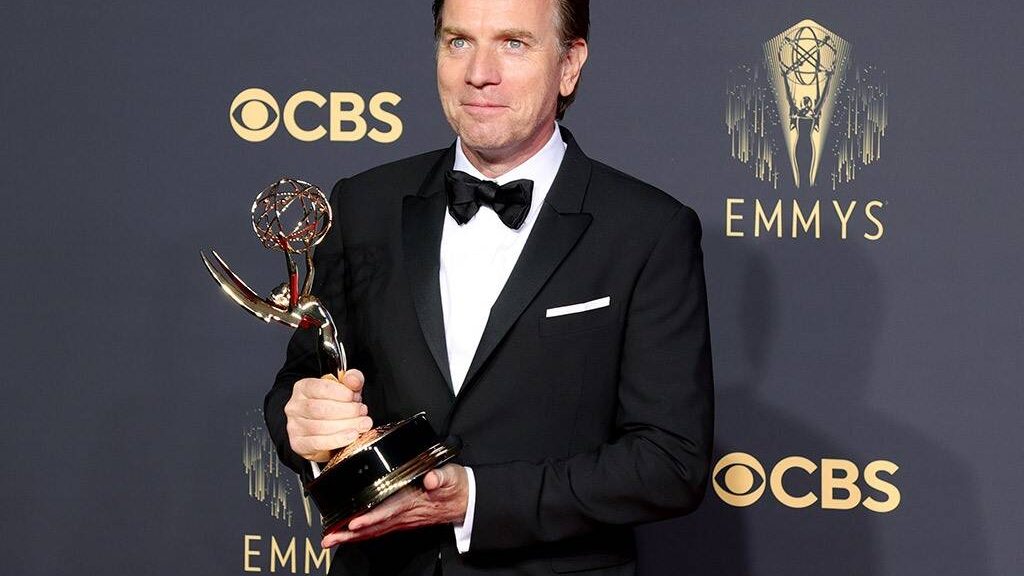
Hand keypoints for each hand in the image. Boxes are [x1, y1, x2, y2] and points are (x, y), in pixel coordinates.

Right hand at [285, 369, 372, 462]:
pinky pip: (318, 443)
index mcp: (304, 388)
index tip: (355, 396)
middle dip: (347, 410)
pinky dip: (338, 439)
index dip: (341, 393)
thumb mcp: (345, 390)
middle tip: (362, 411)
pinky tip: (352, 435)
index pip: (320, 388)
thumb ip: (352, 379)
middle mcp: (295, 406)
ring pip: (320, 427)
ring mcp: (294, 426)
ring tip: (362, 424)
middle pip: (320, 408)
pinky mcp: (299, 444)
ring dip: (346, 425)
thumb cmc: (334, 408)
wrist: (326, 434)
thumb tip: (353, 380)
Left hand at [322, 463, 468, 547]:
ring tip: (330, 539)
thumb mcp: (452, 477)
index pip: (388, 511)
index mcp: (413, 501)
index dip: (371, 517)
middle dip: (350, 534)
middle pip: (374, 527)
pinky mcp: (401, 520)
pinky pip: (378, 530)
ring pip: (373, 531)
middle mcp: (405, 514)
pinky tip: (348, 535)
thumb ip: (441, 477)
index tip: (354, 522)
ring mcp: (402, 520)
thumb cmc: (456, 487)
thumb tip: (431, 478)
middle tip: (329, 538)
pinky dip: (361, 534)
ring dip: (351, 537)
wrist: (465, 501)